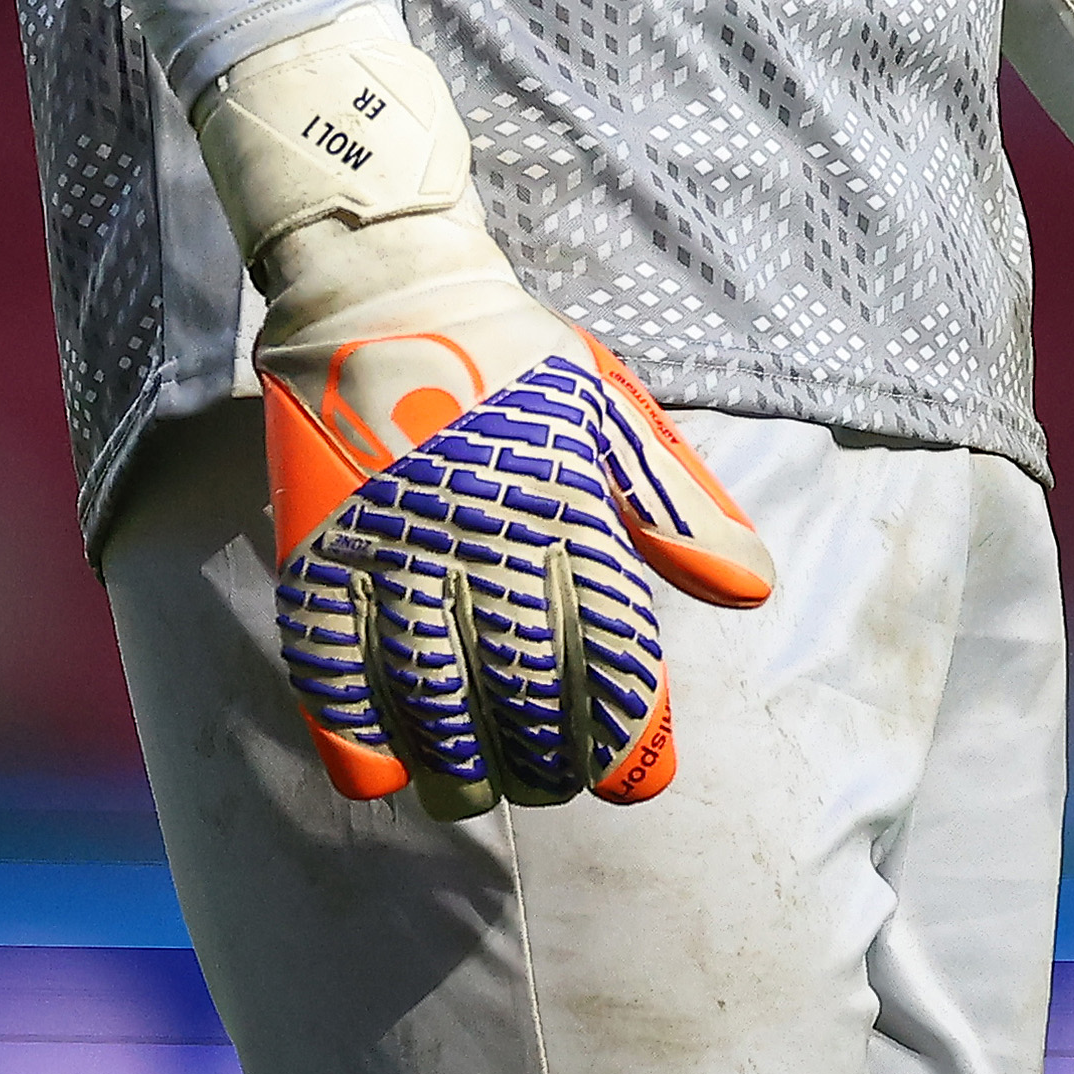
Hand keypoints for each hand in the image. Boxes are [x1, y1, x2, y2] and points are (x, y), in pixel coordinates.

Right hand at [194, 14, 772, 810]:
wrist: (381, 279)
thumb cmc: (513, 355)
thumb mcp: (610, 409)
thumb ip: (679, 504)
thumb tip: (754, 592)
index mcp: (565, 496)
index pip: (609, 646)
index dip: (626, 731)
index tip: (634, 782)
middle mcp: (481, 527)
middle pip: (522, 685)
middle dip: (547, 760)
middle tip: (555, 790)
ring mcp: (392, 539)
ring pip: (429, 691)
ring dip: (457, 765)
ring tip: (478, 794)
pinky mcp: (318, 542)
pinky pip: (328, 660)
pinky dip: (353, 730)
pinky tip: (381, 774)